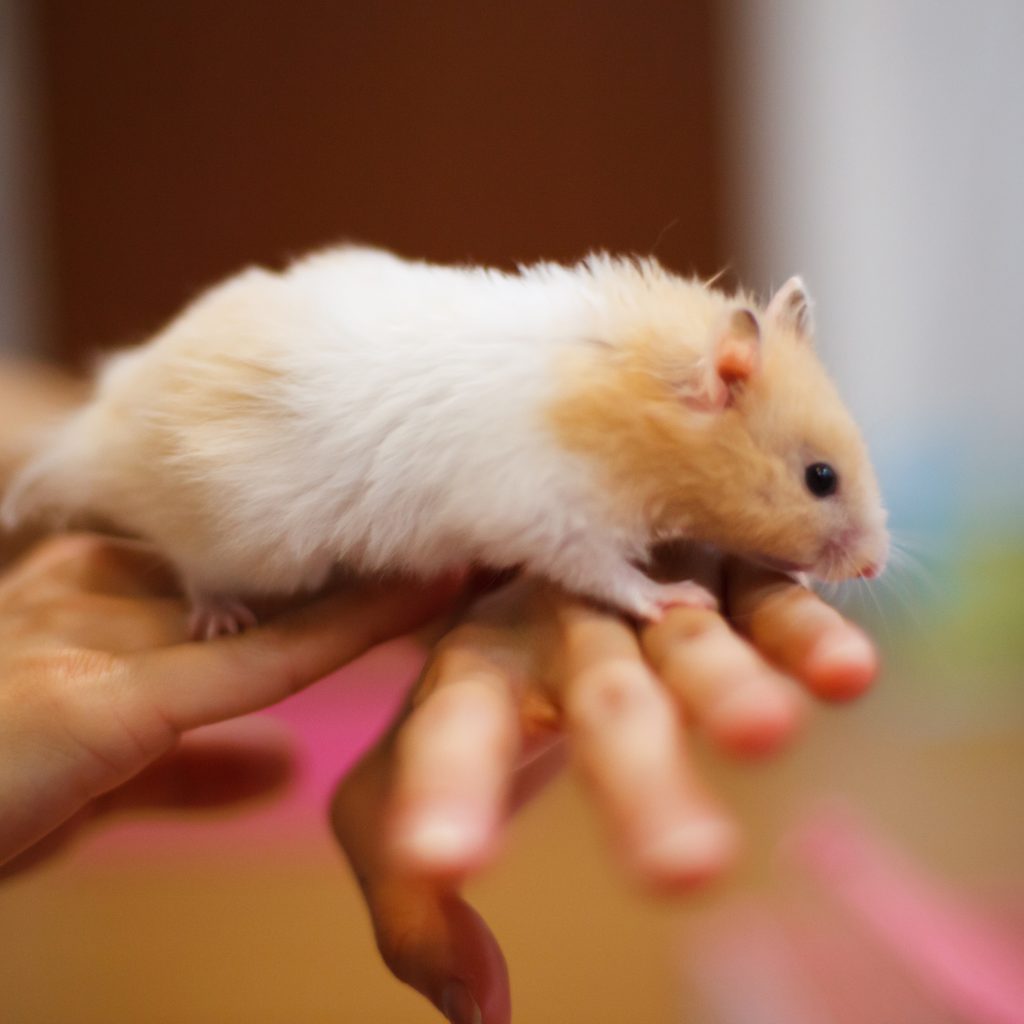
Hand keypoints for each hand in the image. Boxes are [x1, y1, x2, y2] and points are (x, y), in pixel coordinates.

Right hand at [0, 534, 458, 872]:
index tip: (420, 521)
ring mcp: (99, 640)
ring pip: (275, 589)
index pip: (243, 558)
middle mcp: (105, 599)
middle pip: (265, 553)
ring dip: (376, 564)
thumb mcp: (103, 785)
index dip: (332, 541)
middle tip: (467, 490)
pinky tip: (425, 596)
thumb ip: (191, 776)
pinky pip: (256, 659)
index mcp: (103, 605)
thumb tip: (280, 774)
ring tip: (470, 528)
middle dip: (364, 529)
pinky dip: (345, 632)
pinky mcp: (102, 708)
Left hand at [331, 548, 877, 1023]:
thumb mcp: (437, 768)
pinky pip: (771, 602)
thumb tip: (472, 1008)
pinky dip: (803, 635)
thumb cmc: (501, 681)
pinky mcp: (733, 576)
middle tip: (682, 873)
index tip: (444, 865)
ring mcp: (654, 594)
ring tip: (765, 735)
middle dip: (638, 777)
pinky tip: (845, 674)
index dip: (448, 789)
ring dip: (728, 686)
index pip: (454, 728)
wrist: (571, 558)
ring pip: (691, 644)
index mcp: (482, 666)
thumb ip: (412, 891)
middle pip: (602, 700)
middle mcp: (566, 625)